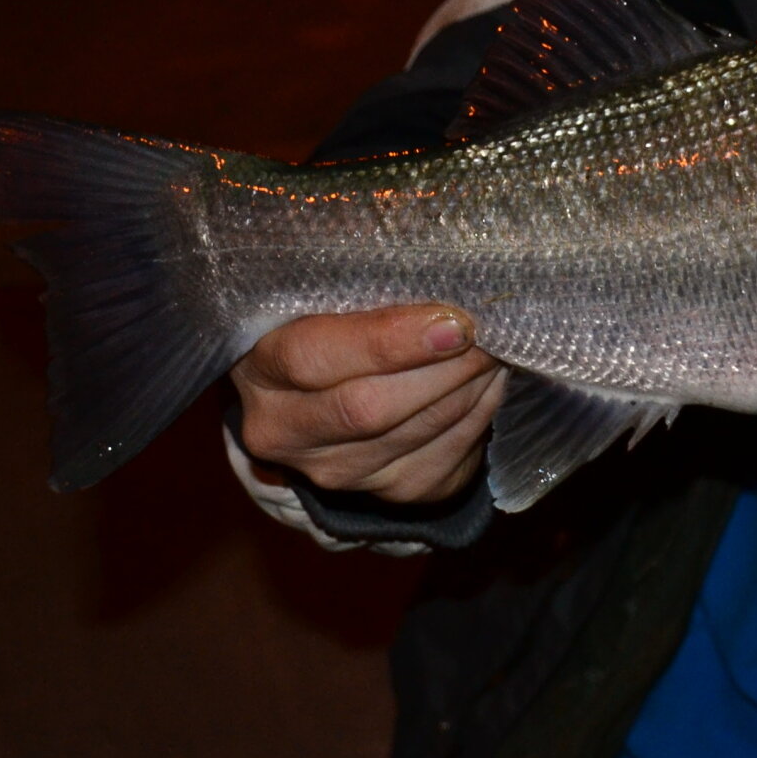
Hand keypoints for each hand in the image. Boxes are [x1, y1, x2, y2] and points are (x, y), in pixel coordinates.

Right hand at [229, 305, 502, 505]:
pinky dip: (479, 413)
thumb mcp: (326, 296)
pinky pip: (446, 456)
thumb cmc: (334, 320)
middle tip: (488, 329)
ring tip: (496, 346)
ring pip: (416, 433)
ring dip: (469, 386)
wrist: (327, 397)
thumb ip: (364, 281)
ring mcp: (334, 472)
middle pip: (369, 408)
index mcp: (259, 366)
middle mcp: (283, 430)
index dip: (388, 341)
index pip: (313, 358)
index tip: (452, 320)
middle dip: (443, 366)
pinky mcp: (389, 492)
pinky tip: (489, 381)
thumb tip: (444, 265)